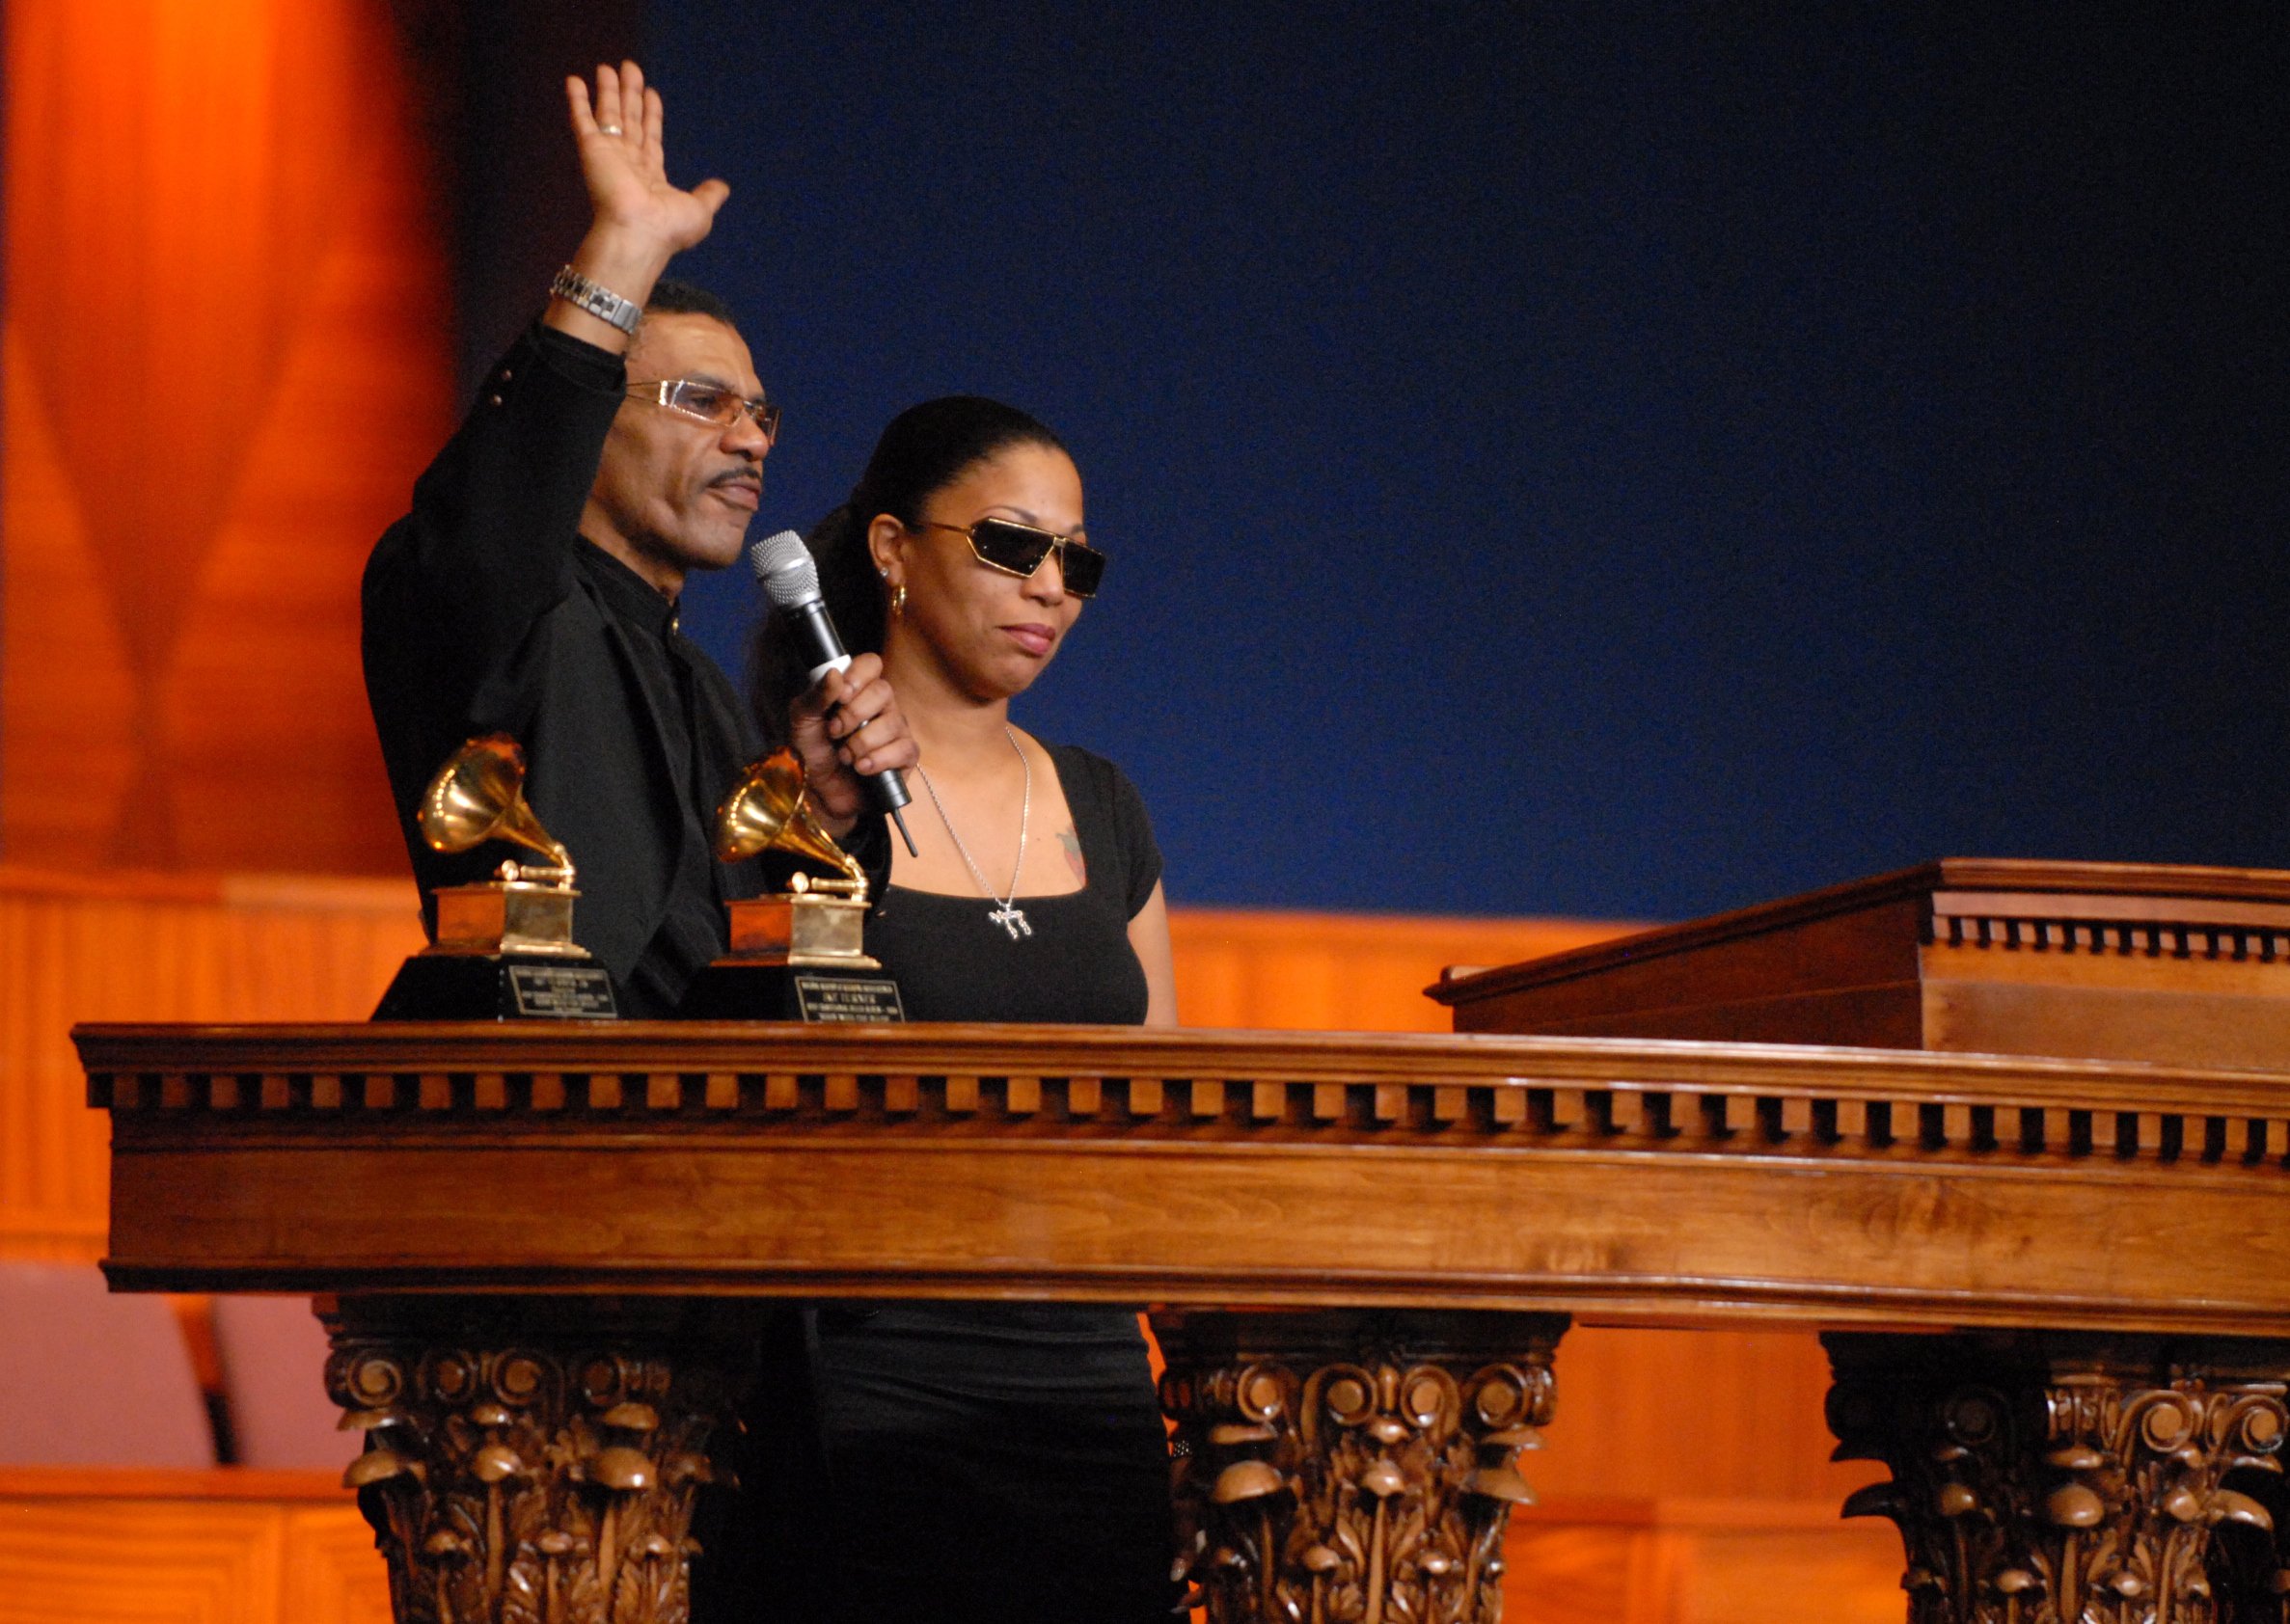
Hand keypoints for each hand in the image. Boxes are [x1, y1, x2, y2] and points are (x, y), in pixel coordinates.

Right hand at [565, 62, 727, 260]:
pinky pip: (582, 120)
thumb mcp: (699, 210)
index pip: (651, 137)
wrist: (639, 234)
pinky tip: (574, 80)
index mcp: (652, 175)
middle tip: (630, 68)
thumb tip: (723, 187)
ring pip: (608, 115)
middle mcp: (629, 163)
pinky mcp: (591, 149)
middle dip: (630, 95)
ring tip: (607, 67)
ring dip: (608, 91)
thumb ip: (708, 195)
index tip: (651, 93)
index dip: (651, 114)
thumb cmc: (669, 228)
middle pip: (630, 120)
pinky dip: (577, 101)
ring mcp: (609, 155)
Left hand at [787, 654, 918, 832]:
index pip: (871, 664)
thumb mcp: (802, 721)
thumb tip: (834, 674)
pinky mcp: (905, 756)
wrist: (819, 792)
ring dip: (861, 742)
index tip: (840, 697)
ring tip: (845, 757)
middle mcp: (880, 706)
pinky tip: (862, 768)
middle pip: (883, 691)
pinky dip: (879, 759)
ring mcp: (895, 730)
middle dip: (854, 714)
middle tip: (834, 732)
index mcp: (856, 690)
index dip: (858, 676)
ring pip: (893, 722)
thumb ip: (815, 696)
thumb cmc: (812, 752)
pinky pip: (904, 749)